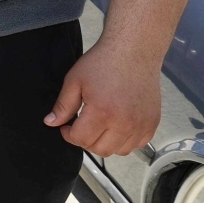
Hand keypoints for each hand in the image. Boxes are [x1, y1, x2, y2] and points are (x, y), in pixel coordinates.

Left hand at [45, 42, 160, 156]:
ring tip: (99, 126)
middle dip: (85, 141)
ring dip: (105, 143)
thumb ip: (63, 106)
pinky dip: (125, 141)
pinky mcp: (152, 123)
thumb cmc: (102, 63)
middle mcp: (124, 123)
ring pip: (119, 151)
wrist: (133, 51)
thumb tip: (50, 123)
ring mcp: (141, 125)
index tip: (66, 126)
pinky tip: (116, 127)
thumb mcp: (75, 81)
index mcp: (102, 113)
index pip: (80, 140)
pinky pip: (137, 144)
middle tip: (81, 126)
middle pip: (100, 150)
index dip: (68, 135)